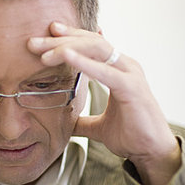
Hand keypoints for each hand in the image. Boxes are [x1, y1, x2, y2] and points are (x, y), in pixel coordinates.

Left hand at [27, 22, 180, 184]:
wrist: (151, 153)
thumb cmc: (130, 135)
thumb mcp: (98, 126)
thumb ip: (82, 120)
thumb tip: (64, 124)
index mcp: (117, 69)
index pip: (91, 44)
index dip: (69, 36)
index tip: (48, 31)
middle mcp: (125, 66)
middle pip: (90, 42)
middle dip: (61, 39)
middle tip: (33, 42)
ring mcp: (130, 74)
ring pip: (97, 49)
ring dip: (67, 48)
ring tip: (44, 52)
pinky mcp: (132, 88)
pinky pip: (105, 71)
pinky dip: (84, 62)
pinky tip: (66, 57)